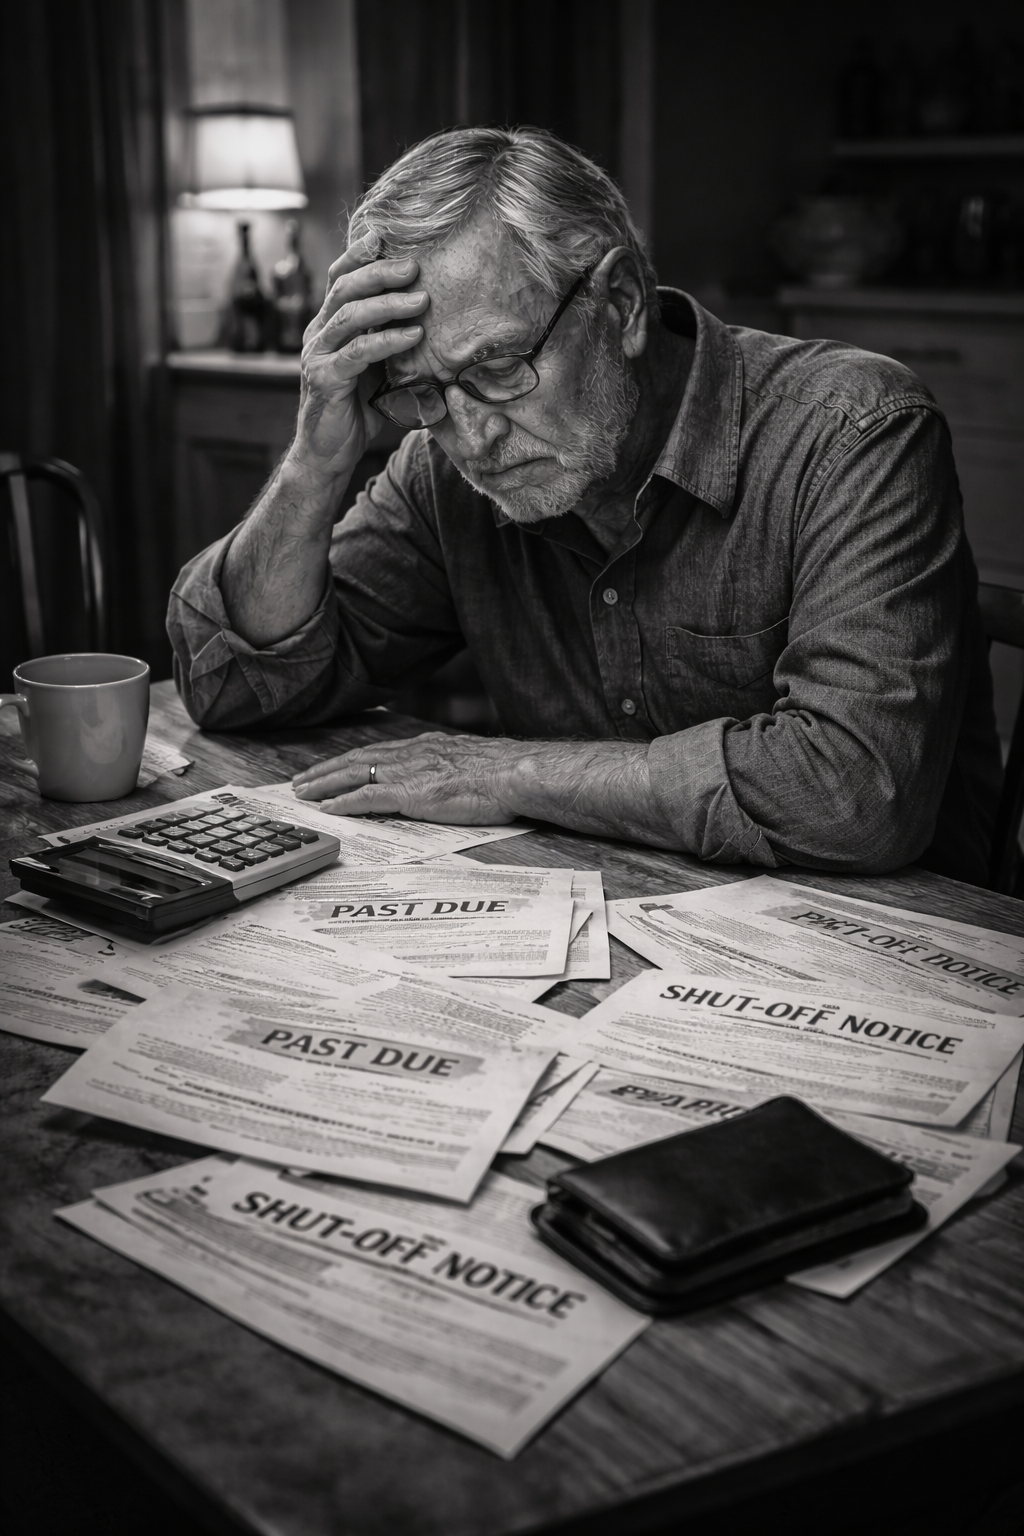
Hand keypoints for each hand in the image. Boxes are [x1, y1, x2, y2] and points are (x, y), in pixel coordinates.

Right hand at [289, 235, 428, 479]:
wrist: (328, 453)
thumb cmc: (356, 409)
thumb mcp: (376, 367)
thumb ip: (389, 340)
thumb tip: (429, 319)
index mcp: (329, 325)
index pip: (339, 278)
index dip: (359, 254)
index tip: (386, 235)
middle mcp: (318, 333)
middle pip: (344, 288)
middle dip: (379, 272)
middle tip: (414, 265)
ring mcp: (318, 355)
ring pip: (349, 315)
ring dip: (387, 304)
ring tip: (421, 299)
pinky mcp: (325, 380)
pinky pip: (357, 352)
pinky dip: (386, 341)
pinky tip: (412, 335)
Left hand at [292, 733, 519, 823]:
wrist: (514, 773)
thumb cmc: (504, 774)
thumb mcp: (471, 764)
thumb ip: (451, 768)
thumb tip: (448, 778)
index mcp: (426, 747)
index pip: (379, 751)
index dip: (351, 760)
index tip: (333, 766)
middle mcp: (411, 754)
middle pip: (357, 758)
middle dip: (327, 769)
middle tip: (302, 779)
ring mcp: (409, 772)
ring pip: (354, 774)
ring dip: (325, 783)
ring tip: (304, 793)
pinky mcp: (410, 793)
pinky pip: (367, 797)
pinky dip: (344, 802)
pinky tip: (327, 808)